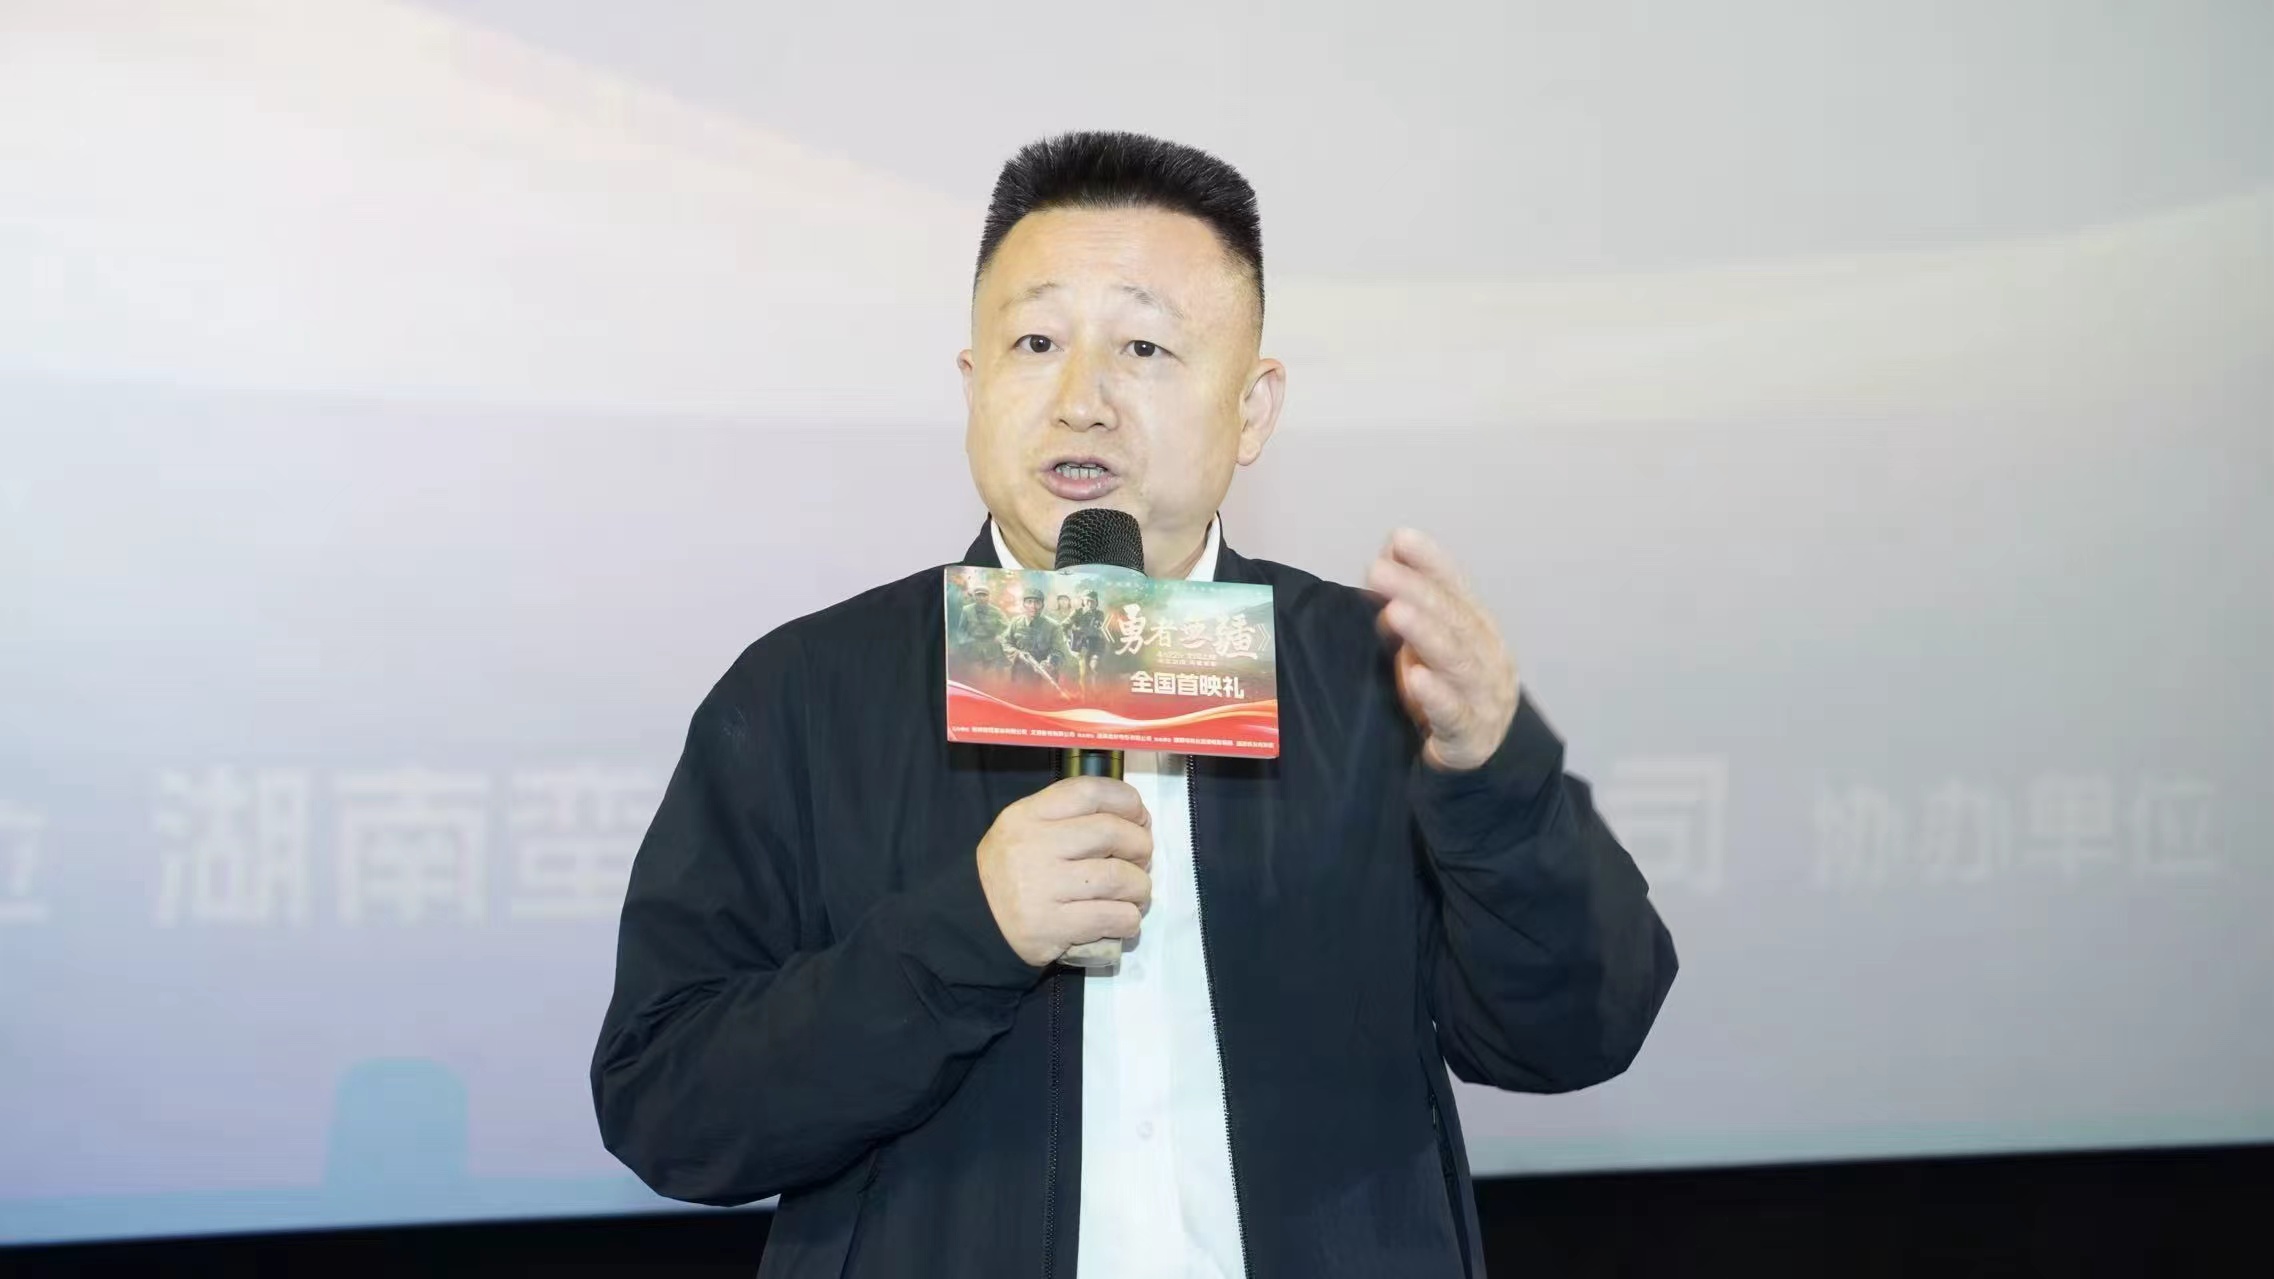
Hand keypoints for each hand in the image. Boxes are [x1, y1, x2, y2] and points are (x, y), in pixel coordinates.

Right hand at [977, 776, 1153, 966]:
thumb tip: (1137, 820)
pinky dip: (1129, 919)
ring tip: (1135, 893)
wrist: (977, 923)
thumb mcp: (1028, 829)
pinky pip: (1112, 917)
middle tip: (1140, 860)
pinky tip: (1122, 919)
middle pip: (1111, 832)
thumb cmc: (1015, 873)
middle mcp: (1033, 847)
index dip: (1127, 800)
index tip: (1139, 817)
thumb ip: (1073, 818)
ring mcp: (1041, 888)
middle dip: (1140, 846)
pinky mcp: (1051, 927)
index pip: (1088, 792)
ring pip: (1118, 877)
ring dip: (1140, 887)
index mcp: (1027, 816)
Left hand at [1365, 528, 1520, 771]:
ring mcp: (1485, 695)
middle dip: (1417, 591)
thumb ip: (1409, 602)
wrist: (1478, 752)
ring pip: (1458, 660)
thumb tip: (1386, 555)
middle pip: (1454, 618)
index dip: (1431, 562)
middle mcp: (1487, 654)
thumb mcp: (1426, 642)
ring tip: (1395, 612)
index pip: (1456, 587)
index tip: (1401, 539)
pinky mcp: (1472, 735)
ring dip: (1426, 633)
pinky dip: (1436, 695)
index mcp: (1476, 626)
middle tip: (1379, 571)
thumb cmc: (1446, 688)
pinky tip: (1416, 678)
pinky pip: (1455, 714)